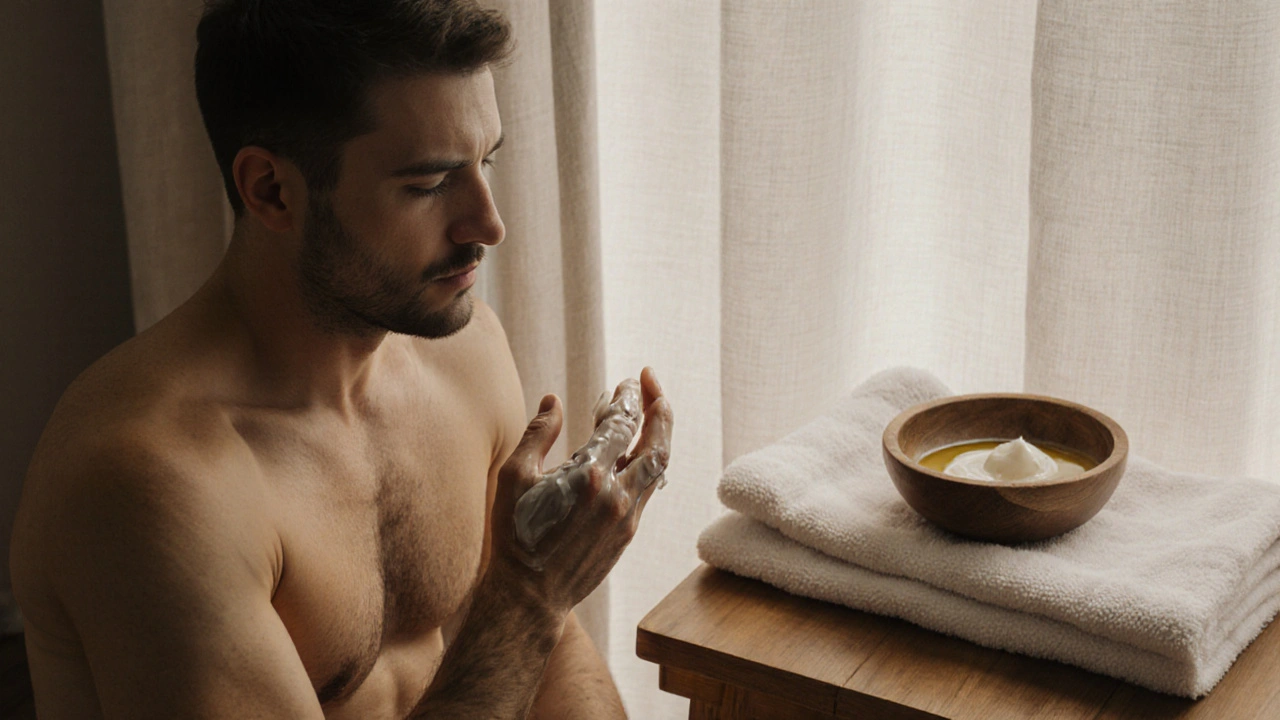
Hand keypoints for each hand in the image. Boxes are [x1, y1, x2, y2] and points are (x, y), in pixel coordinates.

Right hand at [488, 368, 671, 614]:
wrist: (529, 596)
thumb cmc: (515, 535)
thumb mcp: (514, 477)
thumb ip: (538, 434)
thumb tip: (553, 400)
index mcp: (587, 475)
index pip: (621, 423)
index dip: (626, 398)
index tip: (626, 382)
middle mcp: (615, 494)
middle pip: (655, 440)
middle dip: (658, 406)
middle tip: (650, 382)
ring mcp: (626, 516)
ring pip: (658, 466)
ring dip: (659, 434)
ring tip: (654, 411)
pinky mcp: (628, 533)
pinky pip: (648, 488)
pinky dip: (649, 463)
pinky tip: (640, 450)